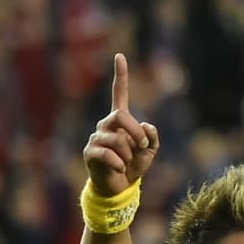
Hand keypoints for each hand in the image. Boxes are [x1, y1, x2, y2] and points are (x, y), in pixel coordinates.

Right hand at [83, 53, 159, 195]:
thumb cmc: (133, 167)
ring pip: (117, 140)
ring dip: (129, 154)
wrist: (119, 188)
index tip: (120, 56)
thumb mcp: (149, 152)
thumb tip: (147, 127)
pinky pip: (109, 155)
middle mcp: (106, 124)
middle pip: (122, 117)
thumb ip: (153, 138)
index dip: (120, 75)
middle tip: (143, 146)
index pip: (120, 94)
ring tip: (126, 162)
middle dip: (137, 133)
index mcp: (120, 120)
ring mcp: (96, 137)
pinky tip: (118, 169)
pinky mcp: (90, 152)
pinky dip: (120, 165)